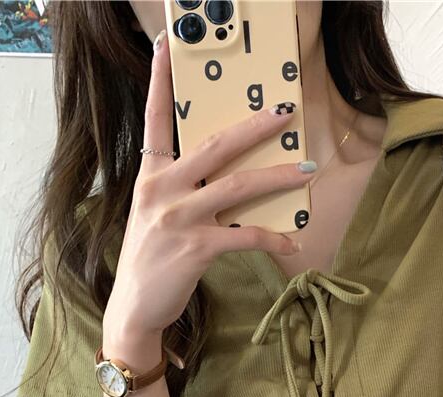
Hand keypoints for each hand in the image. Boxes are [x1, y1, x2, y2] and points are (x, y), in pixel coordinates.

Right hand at [104, 29, 314, 340]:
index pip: (155, 119)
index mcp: (149, 176)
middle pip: (214, 146)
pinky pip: (245, 235)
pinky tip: (291, 244)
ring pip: (238, 186)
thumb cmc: (151, 259)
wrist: (135, 306)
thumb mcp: (155, 215)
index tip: (169, 45)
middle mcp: (161, 190)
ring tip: (306, 170)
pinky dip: (272, 239)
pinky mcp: (196, 248)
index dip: (160, 81)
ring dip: (277, 177)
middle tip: (283, 113)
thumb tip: (226, 177)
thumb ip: (180, 190)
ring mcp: (178, 218)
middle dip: (253, 127)